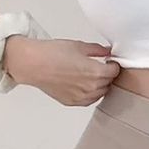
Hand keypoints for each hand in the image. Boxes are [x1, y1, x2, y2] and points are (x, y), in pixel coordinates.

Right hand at [4, 36, 120, 106]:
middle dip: (107, 74)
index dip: (113, 65)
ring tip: (91, 75)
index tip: (109, 61)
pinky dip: (90, 94)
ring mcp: (81, 97)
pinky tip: (83, 84)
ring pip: (100, 93)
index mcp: (95, 72)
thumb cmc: (53, 53)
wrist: (33, 64)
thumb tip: (108, 52)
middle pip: (109, 83)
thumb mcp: (79, 46)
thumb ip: (98, 50)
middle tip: (101, 66)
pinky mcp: (71, 102)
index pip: (115, 71)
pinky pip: (88, 100)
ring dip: (100, 85)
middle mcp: (90, 88)